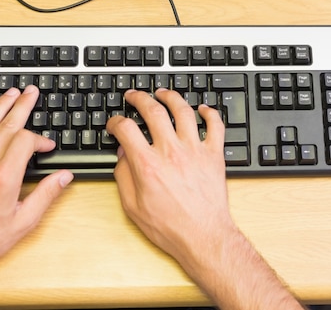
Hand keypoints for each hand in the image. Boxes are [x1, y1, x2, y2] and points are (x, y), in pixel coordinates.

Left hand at [0, 85, 72, 309]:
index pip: (25, 142)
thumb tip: (64, 177)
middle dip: (21, 106)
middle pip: (6, 126)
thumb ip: (46, 195)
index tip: (47, 146)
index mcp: (4, 179)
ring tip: (9, 93)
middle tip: (31, 92)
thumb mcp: (24, 222)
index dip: (40, 139)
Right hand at [106, 88, 231, 261]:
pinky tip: (203, 109)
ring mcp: (195, 150)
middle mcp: (171, 152)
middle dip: (140, 98)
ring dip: (172, 98)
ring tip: (164, 93)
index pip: (126, 129)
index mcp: (148, 164)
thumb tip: (122, 156)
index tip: (115, 124)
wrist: (203, 236)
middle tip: (135, 96)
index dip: (116, 122)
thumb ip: (124, 177)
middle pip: (154, 111)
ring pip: (184, 111)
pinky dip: (210, 113)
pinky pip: (216, 125)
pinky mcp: (214, 155)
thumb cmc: (170, 227)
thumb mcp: (133, 207)